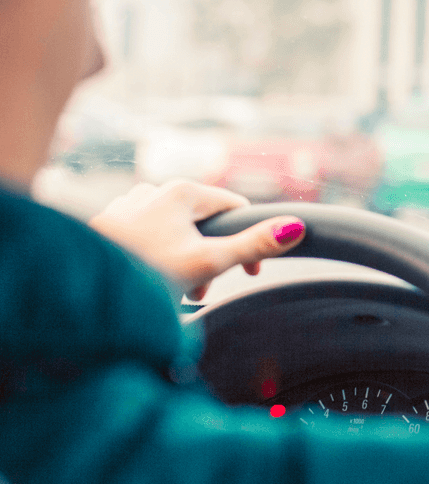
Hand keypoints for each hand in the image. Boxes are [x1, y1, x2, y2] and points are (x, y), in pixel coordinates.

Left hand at [89, 180, 304, 298]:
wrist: (77, 291)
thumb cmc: (143, 273)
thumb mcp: (207, 263)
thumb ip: (252, 245)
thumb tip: (296, 227)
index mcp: (182, 191)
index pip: (235, 207)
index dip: (249, 242)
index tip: (248, 275)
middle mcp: (154, 190)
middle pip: (203, 221)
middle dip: (211, 256)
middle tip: (203, 293)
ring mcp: (127, 206)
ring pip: (174, 229)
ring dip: (184, 259)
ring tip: (175, 291)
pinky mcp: (107, 224)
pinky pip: (147, 236)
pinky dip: (157, 257)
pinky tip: (149, 280)